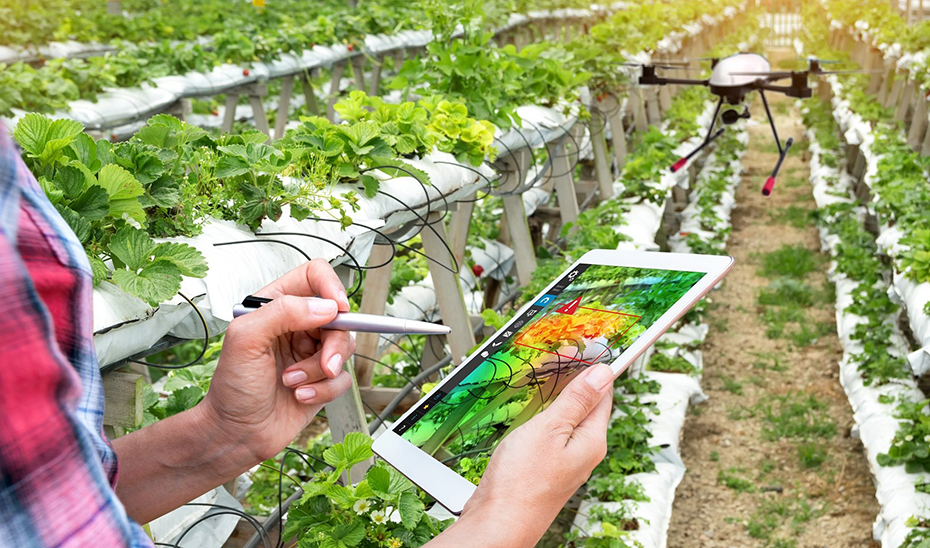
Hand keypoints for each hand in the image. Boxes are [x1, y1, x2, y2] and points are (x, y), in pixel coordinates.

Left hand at [198, 259, 356, 462]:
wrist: (235, 434)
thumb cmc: (231, 389)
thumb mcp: (246, 340)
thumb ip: (282, 312)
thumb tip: (325, 307)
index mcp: (275, 306)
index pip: (313, 276)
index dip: (330, 287)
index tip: (337, 308)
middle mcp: (297, 326)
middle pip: (339, 316)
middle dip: (333, 343)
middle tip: (324, 363)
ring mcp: (311, 352)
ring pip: (344, 347)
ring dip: (321, 370)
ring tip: (294, 382)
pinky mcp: (322, 379)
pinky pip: (343, 377)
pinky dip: (324, 390)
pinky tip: (300, 396)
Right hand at [429, 364, 614, 547]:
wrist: (497, 522)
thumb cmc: (521, 483)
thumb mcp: (550, 430)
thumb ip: (577, 401)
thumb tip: (604, 374)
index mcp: (592, 440)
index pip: (603, 394)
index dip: (594, 367)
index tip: (584, 346)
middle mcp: (583, 452)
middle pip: (586, 405)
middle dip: (574, 379)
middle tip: (558, 354)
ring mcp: (564, 461)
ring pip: (566, 419)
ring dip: (557, 396)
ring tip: (543, 374)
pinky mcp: (545, 468)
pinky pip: (551, 433)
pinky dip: (543, 415)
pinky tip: (530, 409)